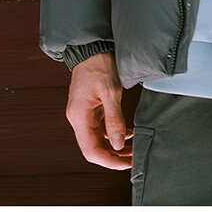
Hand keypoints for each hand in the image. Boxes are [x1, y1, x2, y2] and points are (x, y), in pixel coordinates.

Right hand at [66, 51, 132, 169]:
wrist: (92, 47)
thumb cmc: (100, 65)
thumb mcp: (111, 91)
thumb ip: (114, 119)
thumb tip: (118, 144)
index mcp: (79, 116)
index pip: (91, 150)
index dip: (108, 161)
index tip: (126, 164)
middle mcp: (77, 118)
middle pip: (93, 147)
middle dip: (113, 155)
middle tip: (132, 159)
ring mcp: (82, 113)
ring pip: (96, 138)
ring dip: (114, 145)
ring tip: (133, 147)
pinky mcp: (88, 107)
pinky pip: (99, 127)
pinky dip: (112, 132)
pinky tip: (126, 132)